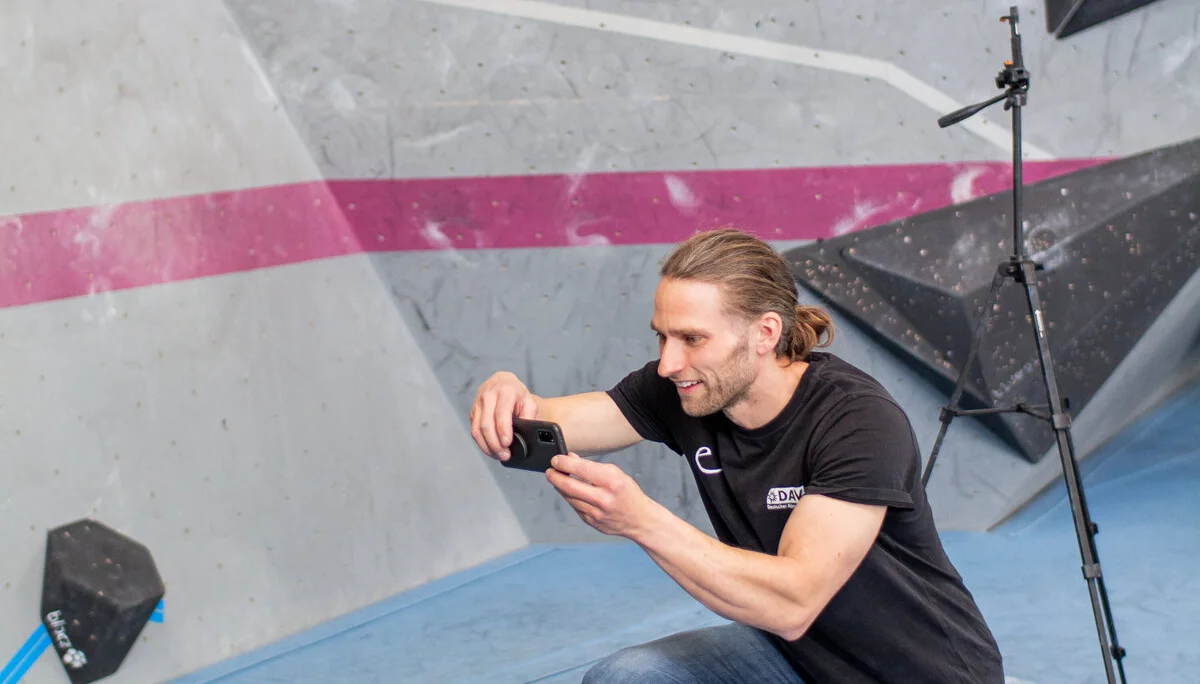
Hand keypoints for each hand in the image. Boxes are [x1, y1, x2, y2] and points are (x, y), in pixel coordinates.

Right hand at [470, 372, 538, 460]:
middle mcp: (488, 396)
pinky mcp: (472, 412)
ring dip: (487, 446)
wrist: (502, 383)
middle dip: (495, 444)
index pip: (501, 413)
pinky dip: (482, 443)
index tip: (507, 444)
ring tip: (498, 455)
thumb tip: (526, 433)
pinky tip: (491, 449)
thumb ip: (529, 416)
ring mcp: (477, 403)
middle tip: (505, 455)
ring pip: (477, 430)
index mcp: (505, 391)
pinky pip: (474, 430)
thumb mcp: (529, 401)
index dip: (503, 430)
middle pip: (486, 425)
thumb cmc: (516, 394)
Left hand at [546, 453, 660, 538]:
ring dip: (560, 487)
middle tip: (550, 471)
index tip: (556, 459)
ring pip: (569, 497)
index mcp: (611, 481)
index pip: (580, 468)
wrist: (640, 520)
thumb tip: (570, 459)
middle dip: (554, 476)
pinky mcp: (591, 522)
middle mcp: (603, 498)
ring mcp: (596, 512)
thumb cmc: (628, 493)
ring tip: (558, 479)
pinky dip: (570, 498)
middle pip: (568, 485)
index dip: (563, 463)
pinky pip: (574, 507)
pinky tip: (571, 492)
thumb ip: (591, 466)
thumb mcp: (616, 473)